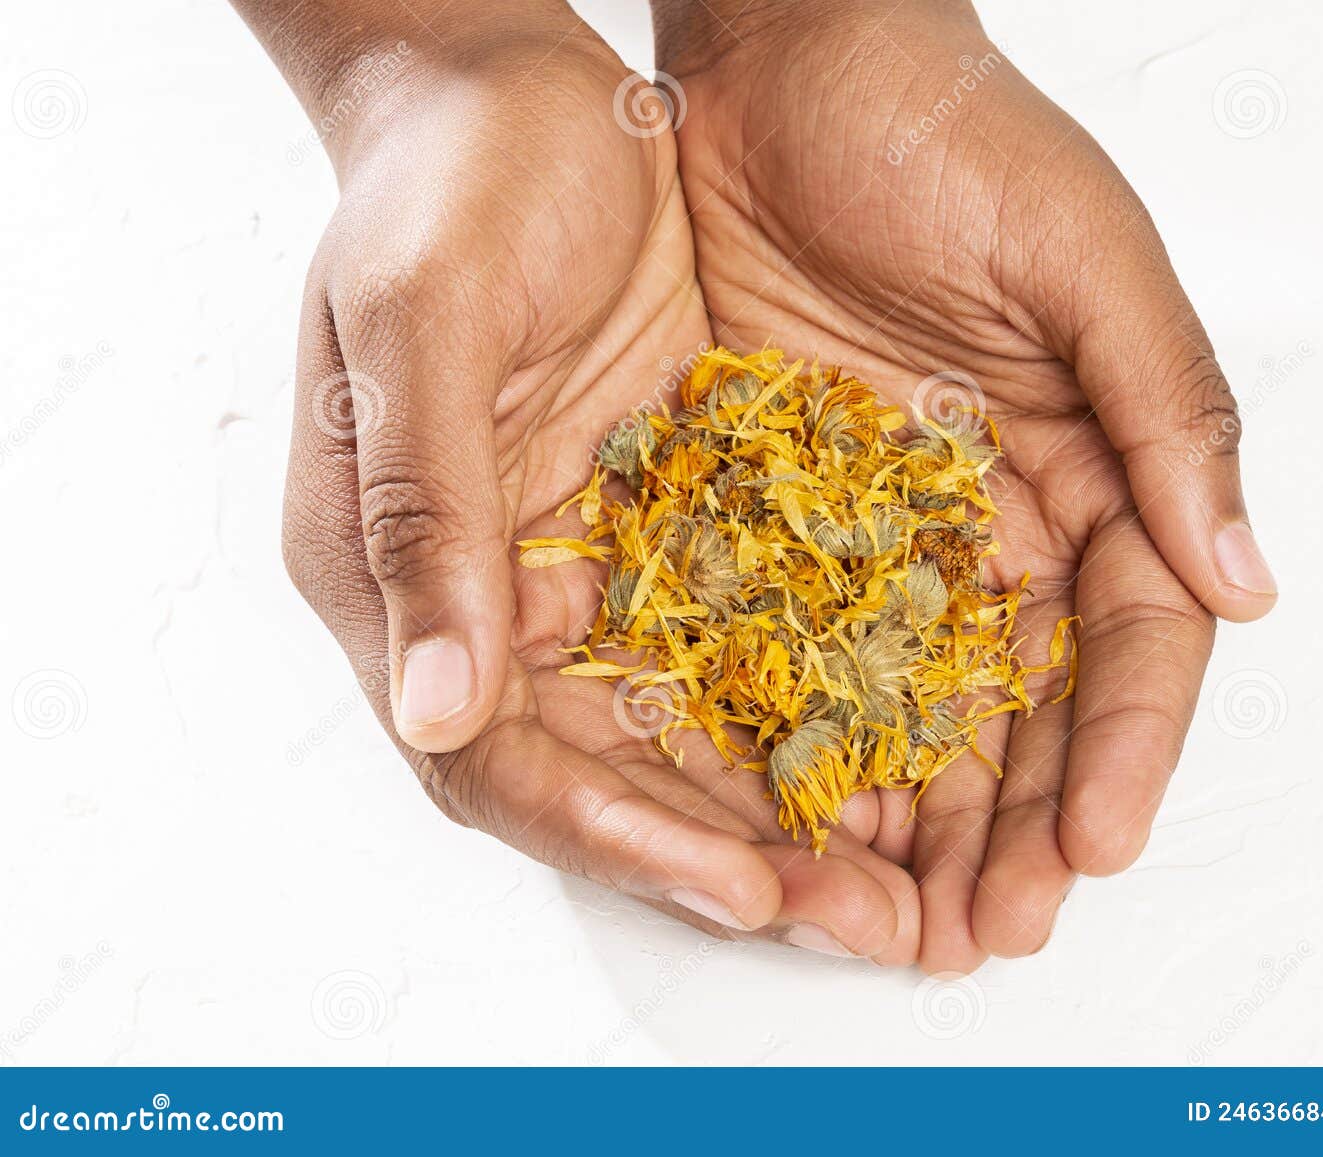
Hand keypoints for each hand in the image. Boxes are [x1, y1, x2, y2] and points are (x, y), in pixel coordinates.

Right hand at [243, 1, 919, 959]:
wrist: (515, 87)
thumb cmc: (444, 182)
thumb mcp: (421, 325)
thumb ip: (425, 513)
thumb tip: (436, 709)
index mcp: (402, 573)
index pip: (503, 757)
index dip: (618, 832)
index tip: (743, 883)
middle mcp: (491, 595)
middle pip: (610, 771)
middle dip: (730, 854)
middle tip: (870, 922)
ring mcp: (586, 561)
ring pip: (690, 723)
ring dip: (790, 803)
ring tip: (909, 872)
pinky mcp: (669, 517)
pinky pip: (746, 635)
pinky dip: (817, 697)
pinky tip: (906, 740)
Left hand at [655, 0, 1276, 971]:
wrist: (783, 69)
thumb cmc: (948, 135)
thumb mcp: (1083, 259)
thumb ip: (1166, 417)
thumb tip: (1247, 584)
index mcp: (1091, 469)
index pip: (1128, 640)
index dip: (1123, 749)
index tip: (1099, 846)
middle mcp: (994, 519)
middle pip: (1020, 704)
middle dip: (1015, 823)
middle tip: (991, 930)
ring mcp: (881, 531)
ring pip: (909, 705)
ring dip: (911, 817)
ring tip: (896, 921)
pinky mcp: (775, 518)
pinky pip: (788, 649)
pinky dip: (796, 739)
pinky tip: (789, 820)